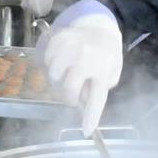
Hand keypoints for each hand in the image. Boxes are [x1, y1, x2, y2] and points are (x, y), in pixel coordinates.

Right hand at [44, 13, 122, 135]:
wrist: (98, 26)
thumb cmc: (105, 54)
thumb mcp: (111, 71)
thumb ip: (100, 86)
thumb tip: (84, 100)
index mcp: (103, 69)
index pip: (96, 98)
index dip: (90, 116)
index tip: (86, 131)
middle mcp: (86, 57)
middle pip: (69, 88)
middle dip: (68, 97)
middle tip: (71, 96)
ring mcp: (70, 46)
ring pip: (54, 74)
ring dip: (57, 79)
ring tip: (66, 74)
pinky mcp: (58, 38)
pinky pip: (46, 59)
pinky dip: (50, 64)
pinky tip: (60, 61)